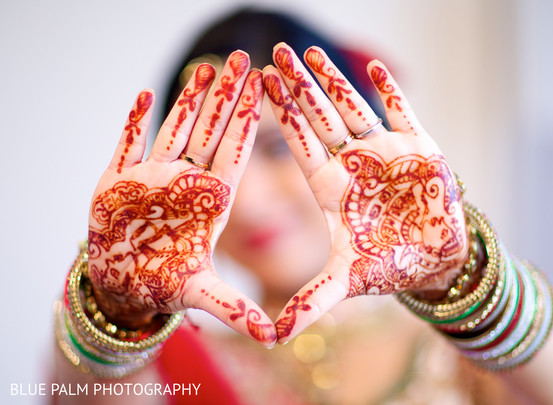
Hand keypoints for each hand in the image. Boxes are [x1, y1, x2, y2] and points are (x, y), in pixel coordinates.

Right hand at [87, 51, 276, 345]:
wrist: (124, 283)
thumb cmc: (164, 284)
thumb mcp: (202, 294)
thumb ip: (235, 308)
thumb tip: (273, 337)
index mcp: (211, 201)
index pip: (235, 153)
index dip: (247, 121)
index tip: (263, 88)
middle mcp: (186, 182)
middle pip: (211, 131)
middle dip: (226, 96)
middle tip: (243, 58)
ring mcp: (153, 177)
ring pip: (175, 129)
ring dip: (189, 99)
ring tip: (206, 66)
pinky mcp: (119, 180)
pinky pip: (127, 143)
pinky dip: (134, 120)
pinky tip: (146, 95)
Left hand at [264, 43, 468, 342]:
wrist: (435, 260)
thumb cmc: (388, 266)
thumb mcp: (345, 282)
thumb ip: (311, 300)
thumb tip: (274, 336)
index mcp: (329, 186)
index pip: (298, 143)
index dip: (280, 114)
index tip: (259, 85)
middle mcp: (352, 163)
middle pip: (318, 117)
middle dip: (296, 86)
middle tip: (273, 52)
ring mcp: (383, 151)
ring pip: (353, 107)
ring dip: (332, 79)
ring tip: (307, 51)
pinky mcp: (418, 147)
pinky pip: (402, 111)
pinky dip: (389, 90)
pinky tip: (373, 67)